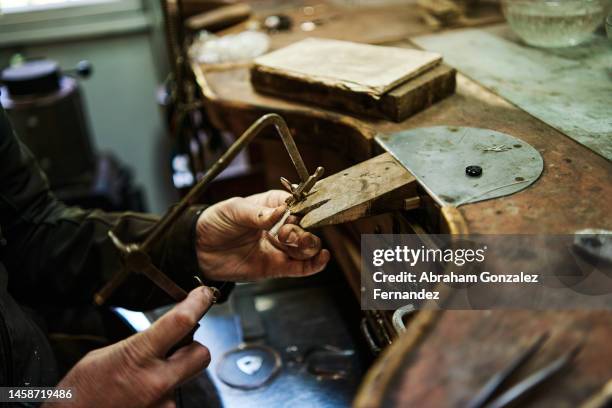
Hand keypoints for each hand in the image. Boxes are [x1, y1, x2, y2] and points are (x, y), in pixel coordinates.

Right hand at [50, 287, 214, 407]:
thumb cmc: (81, 391)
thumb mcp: (107, 355)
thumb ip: (142, 344)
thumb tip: (169, 337)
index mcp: (138, 356)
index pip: (181, 322)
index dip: (198, 303)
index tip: (205, 295)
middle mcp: (156, 381)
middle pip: (202, 354)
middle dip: (193, 347)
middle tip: (177, 347)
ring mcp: (162, 404)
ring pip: (185, 379)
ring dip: (171, 376)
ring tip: (140, 382)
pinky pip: (171, 399)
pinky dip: (160, 396)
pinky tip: (138, 397)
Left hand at [196, 190, 329, 280]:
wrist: (198, 249)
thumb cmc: (215, 222)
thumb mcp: (233, 210)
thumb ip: (257, 213)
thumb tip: (280, 211)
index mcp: (273, 205)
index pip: (298, 205)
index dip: (302, 211)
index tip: (297, 216)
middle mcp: (280, 225)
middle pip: (306, 228)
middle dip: (302, 232)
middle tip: (286, 235)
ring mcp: (279, 247)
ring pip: (306, 247)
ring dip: (308, 246)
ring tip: (295, 245)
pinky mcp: (276, 267)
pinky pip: (300, 267)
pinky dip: (314, 264)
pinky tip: (321, 259)